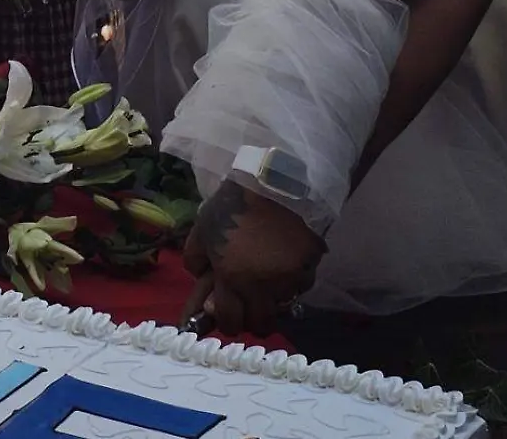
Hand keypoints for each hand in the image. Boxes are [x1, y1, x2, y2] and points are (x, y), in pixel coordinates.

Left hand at [181, 181, 324, 336]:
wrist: (270, 182)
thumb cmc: (230, 207)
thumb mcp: (201, 232)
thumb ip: (195, 261)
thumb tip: (202, 282)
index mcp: (232, 279)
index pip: (231, 322)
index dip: (227, 322)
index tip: (227, 314)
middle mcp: (262, 286)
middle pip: (261, 324)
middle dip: (252, 319)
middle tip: (249, 304)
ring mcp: (290, 278)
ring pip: (284, 308)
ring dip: (274, 302)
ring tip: (267, 285)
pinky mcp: (310, 265)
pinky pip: (302, 286)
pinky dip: (293, 283)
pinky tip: (285, 267)